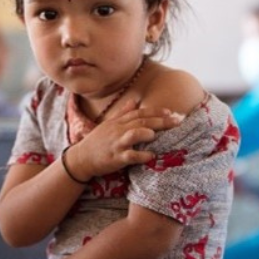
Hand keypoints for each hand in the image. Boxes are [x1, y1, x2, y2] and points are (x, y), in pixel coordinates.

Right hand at [67, 101, 183, 180]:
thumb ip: (123, 113)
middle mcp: (118, 130)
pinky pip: (129, 156)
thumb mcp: (108, 124)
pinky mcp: (115, 158)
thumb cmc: (97, 141)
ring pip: (133, 134)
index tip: (171, 111)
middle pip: (141, 122)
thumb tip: (134, 101)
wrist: (81, 157)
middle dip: (160, 121)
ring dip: (146, 133)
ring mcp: (116, 143)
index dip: (155, 111)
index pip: (139, 113)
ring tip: (156, 135)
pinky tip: (151, 156)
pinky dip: (141, 155)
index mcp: (118, 122)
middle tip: (177, 121)